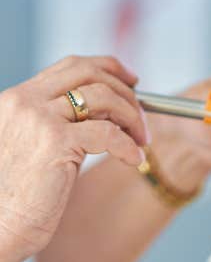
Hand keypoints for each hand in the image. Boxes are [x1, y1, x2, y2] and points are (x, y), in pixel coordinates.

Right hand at [0, 56, 147, 261]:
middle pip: (91, 73)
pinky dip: (129, 145)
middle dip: (126, 91)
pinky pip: (109, 133)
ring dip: (133, 117)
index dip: (109, 68)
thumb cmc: (17, 195)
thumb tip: (110, 108)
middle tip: (142, 116)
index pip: (73, 66)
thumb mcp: (35, 144)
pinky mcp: (55, 141)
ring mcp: (38, 119)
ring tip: (141, 140)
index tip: (132, 82)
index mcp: (18, 99)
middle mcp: (25, 102)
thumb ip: (61, 121)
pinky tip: (134, 159)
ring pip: (105, 98)